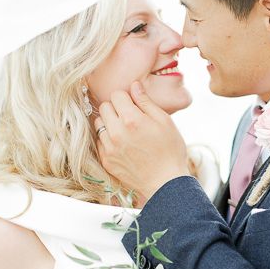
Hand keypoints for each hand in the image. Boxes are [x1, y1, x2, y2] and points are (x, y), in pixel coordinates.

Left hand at [94, 81, 189, 202]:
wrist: (166, 183)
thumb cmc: (170, 151)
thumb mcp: (165, 121)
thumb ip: (146, 102)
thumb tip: (134, 85)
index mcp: (132, 120)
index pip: (117, 95)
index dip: (127, 98)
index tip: (134, 105)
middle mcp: (116, 132)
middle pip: (104, 107)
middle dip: (116, 108)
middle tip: (129, 117)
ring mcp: (109, 148)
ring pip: (99, 123)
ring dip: (109, 123)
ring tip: (125, 131)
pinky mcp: (106, 160)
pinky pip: (99, 141)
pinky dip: (108, 139)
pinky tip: (122, 144)